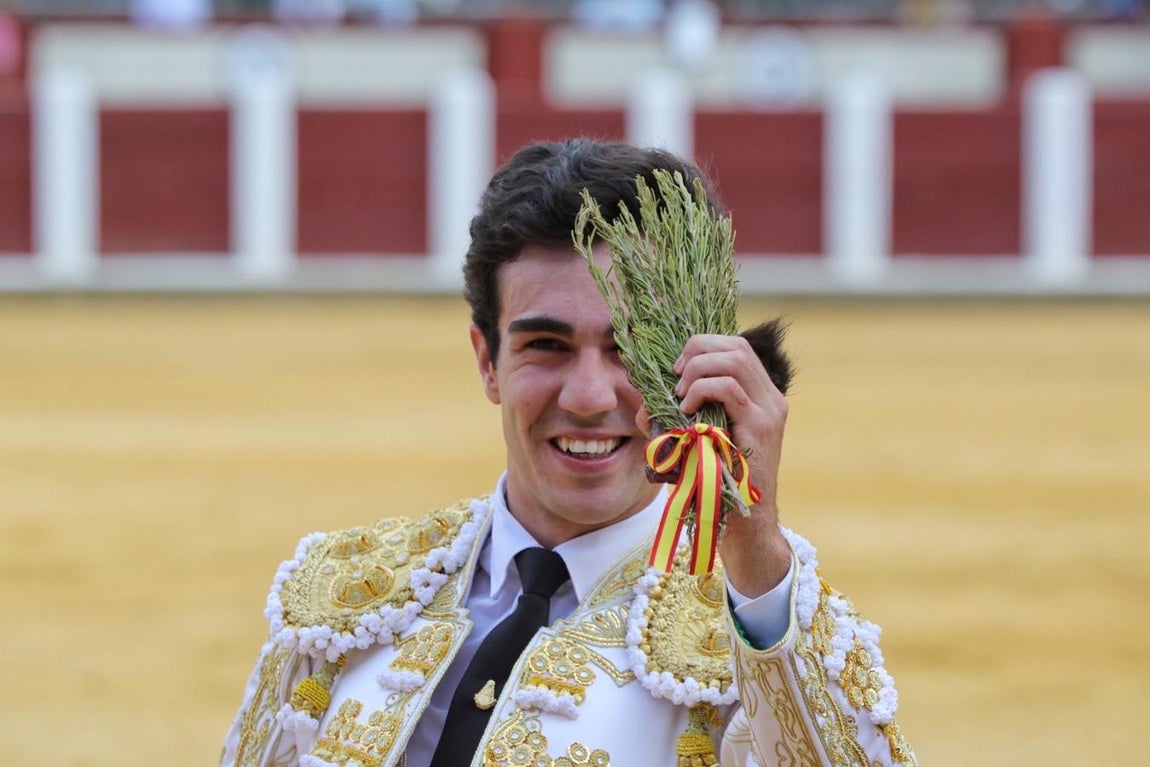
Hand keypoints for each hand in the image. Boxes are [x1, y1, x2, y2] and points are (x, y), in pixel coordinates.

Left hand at [672, 334, 791, 596]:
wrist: (743, 525)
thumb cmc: (714, 486)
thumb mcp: (693, 443)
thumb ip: (673, 419)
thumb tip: (643, 400)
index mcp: (760, 396)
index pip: (737, 347)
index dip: (703, 346)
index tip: (677, 369)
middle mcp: (770, 399)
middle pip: (737, 346)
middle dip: (697, 351)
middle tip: (676, 379)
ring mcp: (769, 412)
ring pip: (735, 360)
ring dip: (698, 370)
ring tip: (681, 395)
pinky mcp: (761, 428)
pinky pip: (731, 389)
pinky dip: (702, 389)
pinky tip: (687, 408)